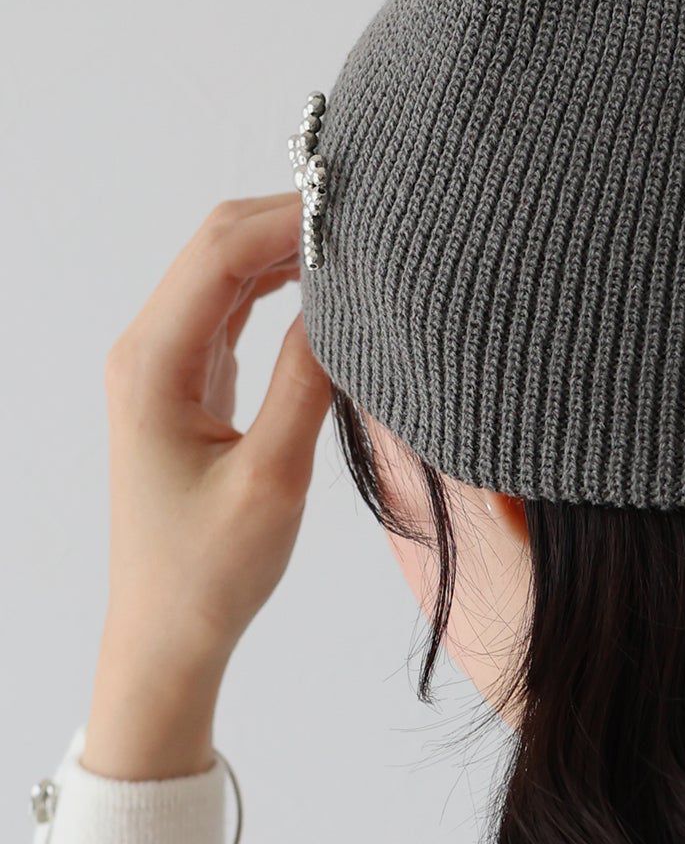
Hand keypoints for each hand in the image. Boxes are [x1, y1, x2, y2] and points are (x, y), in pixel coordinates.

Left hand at [83, 193, 330, 778]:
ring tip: (363, 242)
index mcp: (153, 364)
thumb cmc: (210, 570)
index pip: (221, 252)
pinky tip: (330, 284)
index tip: (365, 211)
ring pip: (228, 269)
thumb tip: (345, 306)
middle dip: (291, 217)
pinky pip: (235, 306)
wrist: (168, 632)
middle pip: (218, 244)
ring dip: (289, 247)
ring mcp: (165, 363)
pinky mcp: (189, 382)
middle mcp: (148, 349)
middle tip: (376, 217)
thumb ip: (305, 383)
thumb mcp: (273, 479)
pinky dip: (281, 284)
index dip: (290, 218)